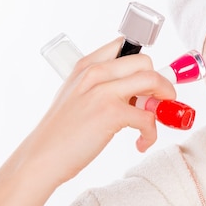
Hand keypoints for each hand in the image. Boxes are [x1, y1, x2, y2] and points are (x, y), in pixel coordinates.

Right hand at [22, 37, 176, 186]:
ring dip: (164, 101)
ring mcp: (103, 91)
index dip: (144, 64)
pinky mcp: (111, 113)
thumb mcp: (77, 96)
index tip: (150, 83)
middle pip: (145, 62)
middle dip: (160, 82)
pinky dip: (152, 133)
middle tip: (157, 102)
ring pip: (152, 80)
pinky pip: (148, 117)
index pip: (125, 46)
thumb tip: (138, 92)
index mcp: (87, 66)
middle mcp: (95, 73)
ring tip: (153, 121)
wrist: (41, 158)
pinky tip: (141, 143)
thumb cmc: (61, 133)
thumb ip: (103, 87)